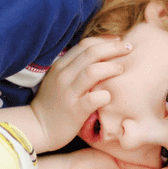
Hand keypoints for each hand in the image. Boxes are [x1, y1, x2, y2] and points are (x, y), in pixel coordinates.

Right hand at [30, 37, 131, 151]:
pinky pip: (94, 98)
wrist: (38, 128)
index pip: (85, 45)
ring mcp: (68, 93)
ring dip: (111, 68)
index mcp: (60, 66)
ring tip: (121, 70)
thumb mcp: (58, 80)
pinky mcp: (75, 110)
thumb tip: (99, 58)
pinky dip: (105, 95)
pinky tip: (110, 96)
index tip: (119, 41)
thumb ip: (74, 68)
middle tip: (129, 48)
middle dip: (114, 48)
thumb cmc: (53, 104)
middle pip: (92, 53)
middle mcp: (63, 76)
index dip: (104, 40)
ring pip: (93, 71)